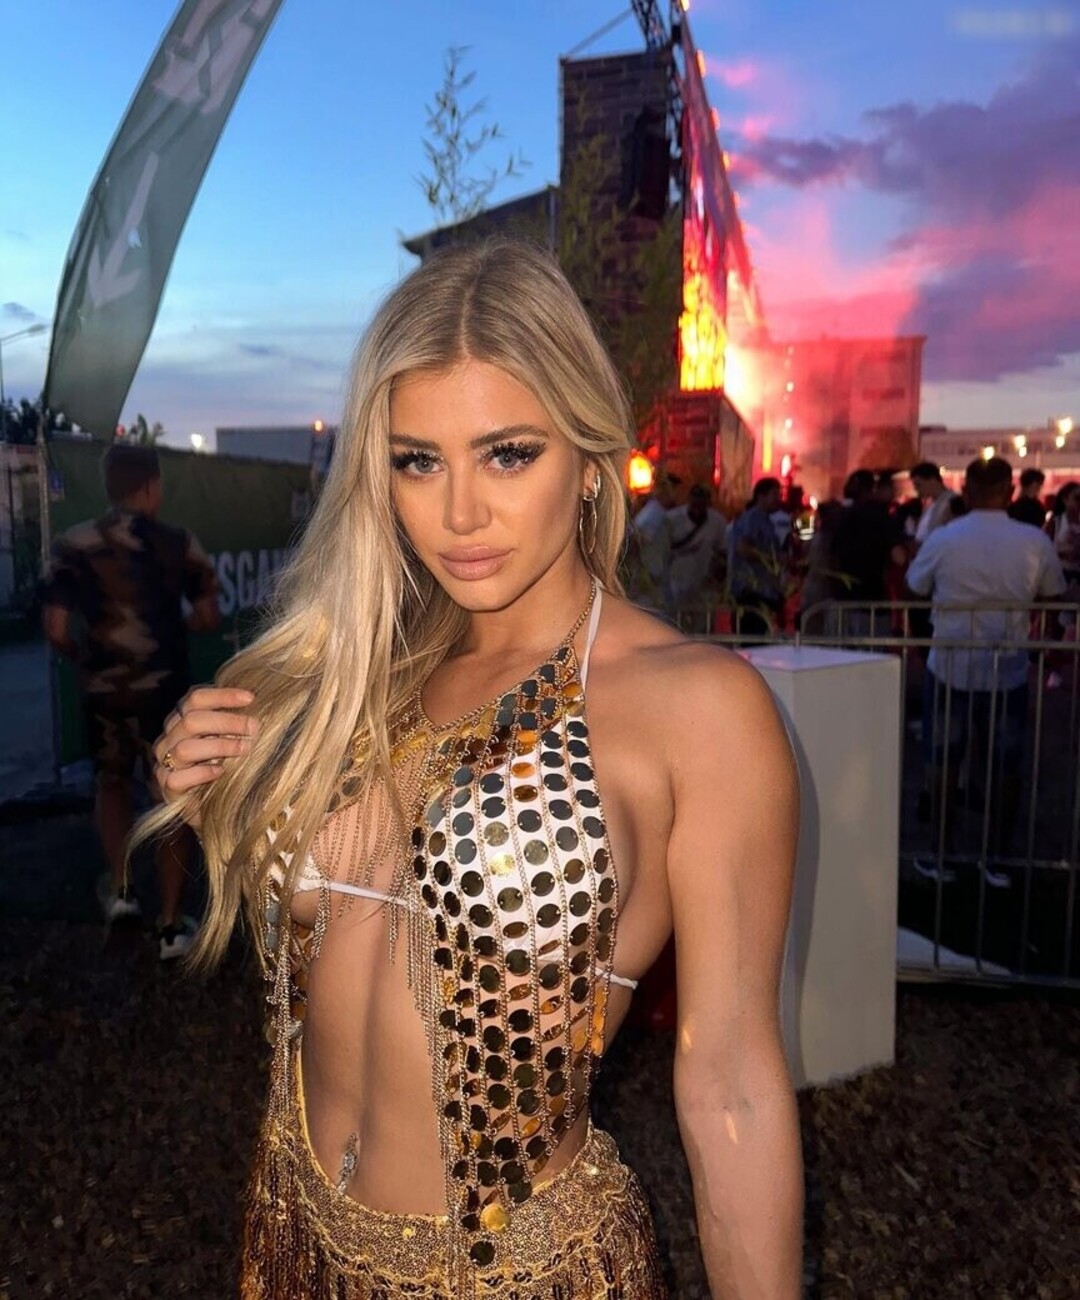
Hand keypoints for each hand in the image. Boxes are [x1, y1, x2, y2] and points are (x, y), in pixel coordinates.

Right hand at [153, 686, 258, 802]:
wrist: (216, 807)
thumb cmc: (226, 767)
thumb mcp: (232, 739)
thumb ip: (237, 723)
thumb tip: (258, 704)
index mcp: (182, 720)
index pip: (195, 698)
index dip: (222, 695)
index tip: (250, 698)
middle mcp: (169, 738)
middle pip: (191, 720)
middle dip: (227, 721)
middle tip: (254, 727)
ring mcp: (165, 763)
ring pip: (185, 748)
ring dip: (219, 746)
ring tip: (245, 749)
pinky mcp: (167, 788)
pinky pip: (178, 778)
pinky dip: (202, 773)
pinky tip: (221, 772)